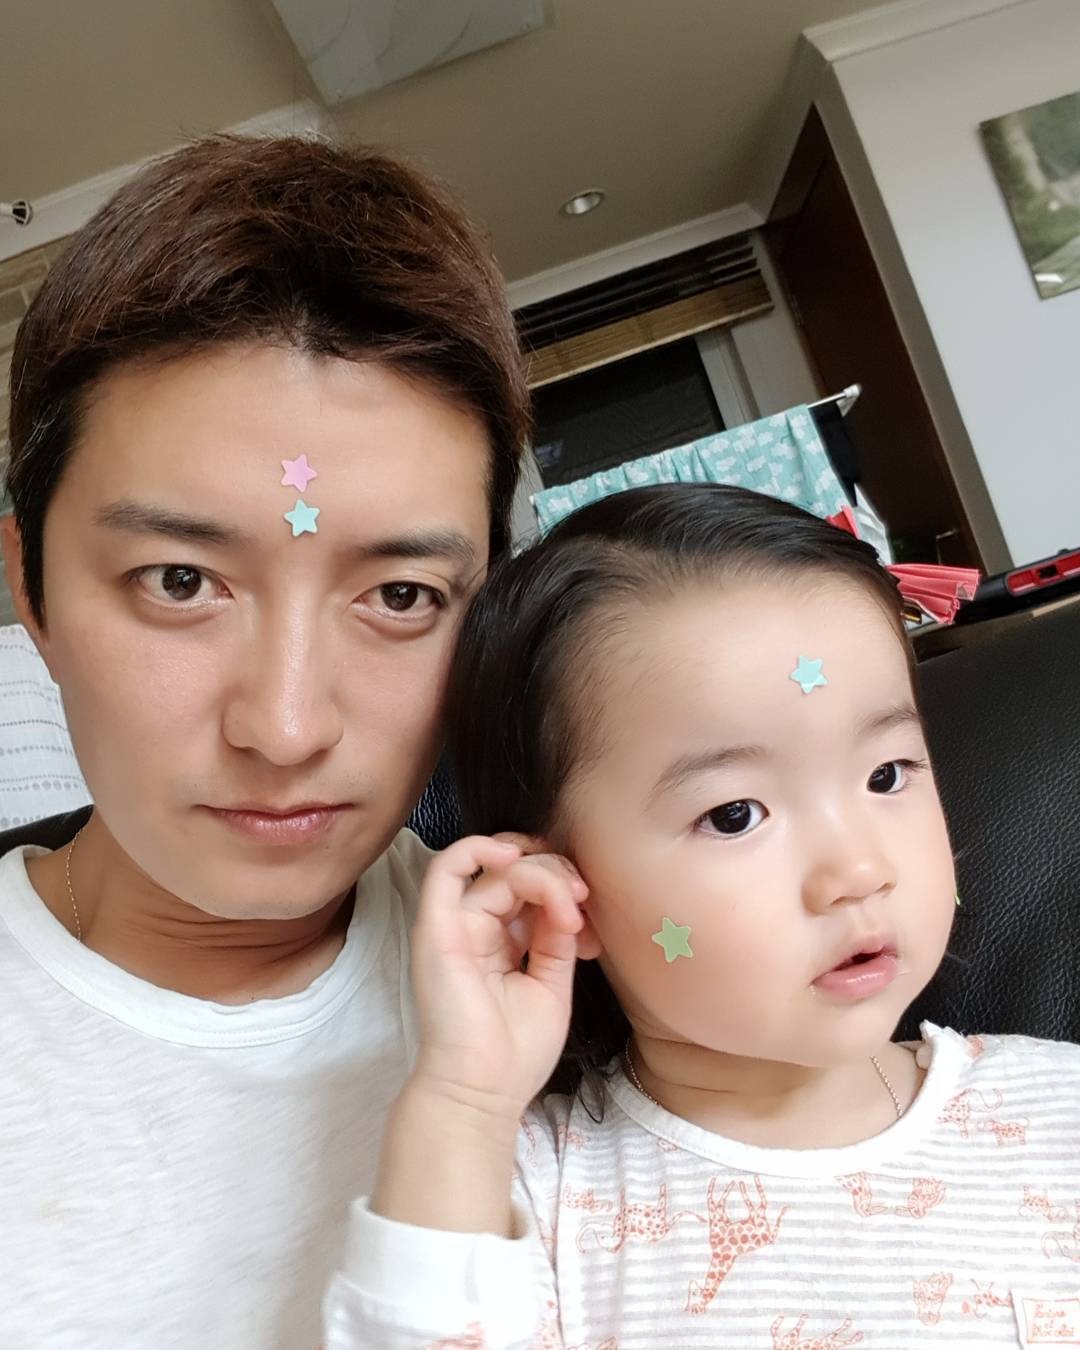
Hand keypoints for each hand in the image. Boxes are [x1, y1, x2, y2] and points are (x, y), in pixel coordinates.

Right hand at [409, 834, 588, 1121]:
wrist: (484, 1092)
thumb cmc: (515, 1051)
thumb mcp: (552, 982)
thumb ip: (556, 936)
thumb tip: (571, 898)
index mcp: (501, 940)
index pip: (530, 888)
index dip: (564, 890)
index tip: (590, 925)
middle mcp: (475, 927)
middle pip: (516, 871)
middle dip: (558, 876)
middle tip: (582, 903)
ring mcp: (454, 924)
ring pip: (497, 867)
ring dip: (541, 874)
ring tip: (567, 905)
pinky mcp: (436, 927)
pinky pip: (447, 867)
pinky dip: (480, 848)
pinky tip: (515, 859)